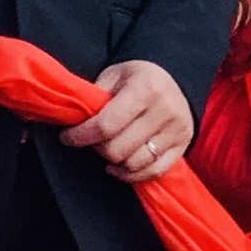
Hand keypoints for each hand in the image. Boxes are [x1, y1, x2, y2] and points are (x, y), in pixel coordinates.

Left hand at [61, 58, 194, 183]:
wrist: (172, 76)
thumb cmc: (135, 77)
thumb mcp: (112, 76)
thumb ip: (94, 99)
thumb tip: (72, 124)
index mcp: (145, 88)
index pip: (106, 125)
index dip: (80, 136)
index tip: (67, 137)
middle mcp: (164, 110)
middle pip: (118, 149)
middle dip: (96, 148)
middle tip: (90, 141)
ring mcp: (177, 130)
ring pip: (134, 163)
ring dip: (113, 162)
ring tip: (106, 149)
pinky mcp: (183, 145)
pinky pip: (154, 172)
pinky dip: (132, 175)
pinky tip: (119, 166)